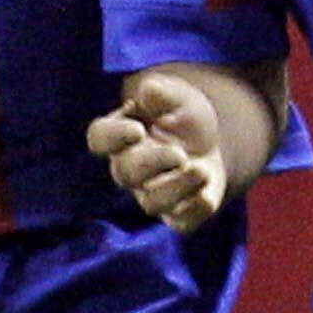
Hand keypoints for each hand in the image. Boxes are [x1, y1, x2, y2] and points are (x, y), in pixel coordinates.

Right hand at [87, 71, 229, 231]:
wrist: (211, 142)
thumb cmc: (183, 115)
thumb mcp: (179, 97)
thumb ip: (162, 92)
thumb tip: (149, 91)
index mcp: (121, 134)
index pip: (100, 138)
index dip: (113, 137)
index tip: (137, 129)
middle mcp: (129, 168)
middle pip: (125, 173)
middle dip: (151, 163)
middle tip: (179, 153)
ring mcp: (152, 194)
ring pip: (151, 203)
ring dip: (176, 188)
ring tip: (201, 170)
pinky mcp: (179, 213)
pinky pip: (180, 221)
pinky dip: (194, 210)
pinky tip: (207, 195)